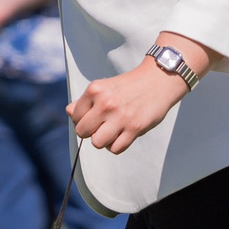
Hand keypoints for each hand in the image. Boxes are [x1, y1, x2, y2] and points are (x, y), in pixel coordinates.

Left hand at [67, 35, 210, 154]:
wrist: (158, 80)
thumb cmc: (130, 86)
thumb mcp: (105, 87)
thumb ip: (85, 101)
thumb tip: (69, 112)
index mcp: (95, 90)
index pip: (75, 116)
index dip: (83, 119)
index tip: (94, 117)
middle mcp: (105, 103)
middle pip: (82, 132)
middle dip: (90, 132)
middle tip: (102, 126)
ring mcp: (120, 116)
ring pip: (97, 143)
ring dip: (103, 140)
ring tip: (112, 131)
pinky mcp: (135, 128)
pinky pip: (115, 149)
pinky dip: (117, 145)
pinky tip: (122, 135)